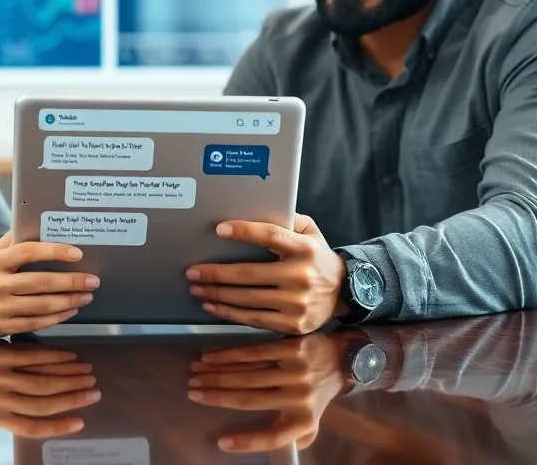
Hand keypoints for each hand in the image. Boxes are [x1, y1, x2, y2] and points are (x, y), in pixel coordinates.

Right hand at [0, 233, 99, 336]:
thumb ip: (11, 240)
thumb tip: (38, 222)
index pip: (28, 252)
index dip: (55, 251)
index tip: (77, 252)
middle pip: (41, 282)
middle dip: (72, 281)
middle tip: (92, 280)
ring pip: (41, 305)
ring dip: (69, 301)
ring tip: (86, 296)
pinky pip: (34, 323)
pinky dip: (56, 318)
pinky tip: (70, 311)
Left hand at [0, 338, 100, 437]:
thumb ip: (19, 404)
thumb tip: (58, 400)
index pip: (33, 427)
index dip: (59, 426)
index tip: (81, 422)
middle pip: (43, 402)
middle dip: (73, 397)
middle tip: (93, 391)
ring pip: (42, 380)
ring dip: (69, 377)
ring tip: (87, 373)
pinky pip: (34, 358)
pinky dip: (56, 357)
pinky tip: (70, 356)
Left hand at [187, 214, 343, 334]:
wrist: (344, 293)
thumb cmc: (317, 257)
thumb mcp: (310, 232)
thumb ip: (287, 219)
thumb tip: (251, 211)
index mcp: (306, 249)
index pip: (271, 235)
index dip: (245, 232)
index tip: (220, 229)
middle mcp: (302, 276)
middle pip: (249, 274)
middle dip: (215, 273)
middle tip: (192, 271)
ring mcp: (297, 303)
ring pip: (246, 299)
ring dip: (216, 294)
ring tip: (197, 288)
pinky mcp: (292, 324)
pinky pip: (252, 319)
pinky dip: (228, 313)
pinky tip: (212, 306)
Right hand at [188, 334, 346, 452]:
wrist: (344, 358)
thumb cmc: (319, 393)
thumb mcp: (312, 420)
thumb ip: (294, 436)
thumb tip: (273, 453)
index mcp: (303, 420)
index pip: (273, 437)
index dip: (247, 441)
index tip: (222, 443)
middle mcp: (300, 398)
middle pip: (250, 399)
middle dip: (217, 396)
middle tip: (193, 393)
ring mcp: (297, 371)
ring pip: (248, 374)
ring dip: (217, 375)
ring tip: (195, 374)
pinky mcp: (292, 348)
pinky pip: (254, 352)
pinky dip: (228, 355)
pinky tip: (211, 357)